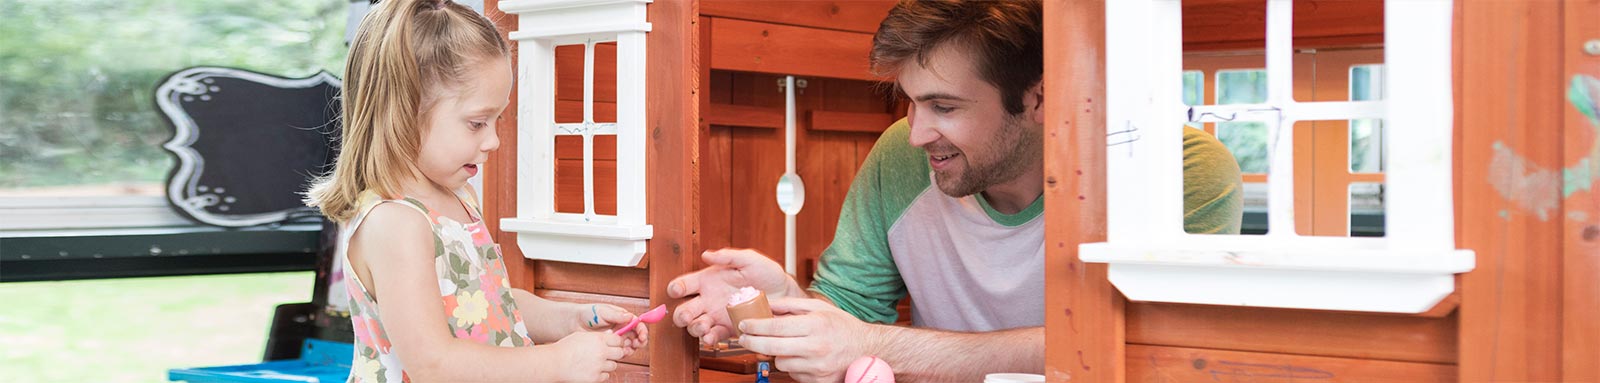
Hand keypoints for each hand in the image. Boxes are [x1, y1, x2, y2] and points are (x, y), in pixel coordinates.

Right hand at [550, 330, 625, 382]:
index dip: (616, 343)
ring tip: (595, 363)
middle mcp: (601, 352)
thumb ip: (597, 337)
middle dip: (615, 354)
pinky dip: (601, 374)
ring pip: (614, 365)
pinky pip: (606, 376)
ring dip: (607, 364)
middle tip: (606, 355)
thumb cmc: (565, 348)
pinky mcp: (595, 378)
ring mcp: (599, 366)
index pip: (618, 340)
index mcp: (598, 340)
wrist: (555, 363)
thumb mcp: (581, 336)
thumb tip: (610, 336)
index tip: (613, 345)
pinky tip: (592, 370)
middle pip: (620, 353)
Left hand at [574, 304, 647, 354]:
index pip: (637, 324)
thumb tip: (630, 317)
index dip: (642, 329)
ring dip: (632, 348)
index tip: (642, 335)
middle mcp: (621, 328)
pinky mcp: (609, 347)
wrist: (574, 323)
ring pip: (630, 345)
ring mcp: (616, 338)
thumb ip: (617, 315)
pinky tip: (620, 352)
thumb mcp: (603, 311)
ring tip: (626, 348)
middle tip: (637, 343)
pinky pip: (619, 351)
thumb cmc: (588, 313)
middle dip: (640, 340)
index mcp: (622, 318)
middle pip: (636, 336)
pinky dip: (622, 353)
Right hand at [667, 249, 801, 345]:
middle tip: (686, 315)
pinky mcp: (727, 328)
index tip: (677, 290)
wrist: (784, 295)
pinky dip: (709, 339)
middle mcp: (708, 299)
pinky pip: (713, 336)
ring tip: (703, 327)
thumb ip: (728, 256)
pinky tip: (712, 337)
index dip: (677, 288)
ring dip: (695, 328)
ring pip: (695, 325)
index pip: (684, 284)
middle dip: (681, 314)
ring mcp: (716, 315)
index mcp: (709, 280)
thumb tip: (707, 255)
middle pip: (684, 309)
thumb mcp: (749, 259)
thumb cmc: (767, 274)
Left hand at [737, 297, 881, 382]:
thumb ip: (792, 304)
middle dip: (752, 342)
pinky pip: (793, 374)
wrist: (867, 350)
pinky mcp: (818, 381)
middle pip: (772, 347)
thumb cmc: (843, 327)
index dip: (755, 326)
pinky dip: (792, 366)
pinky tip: (800, 357)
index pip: (776, 326)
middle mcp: (816, 347)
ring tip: (785, 346)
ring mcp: (817, 367)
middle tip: (743, 338)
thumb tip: (767, 303)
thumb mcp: (820, 308)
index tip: (743, 324)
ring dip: (776, 355)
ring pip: (780, 363)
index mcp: (815, 325)